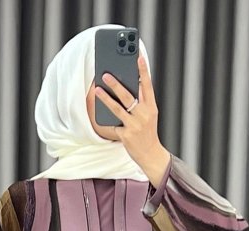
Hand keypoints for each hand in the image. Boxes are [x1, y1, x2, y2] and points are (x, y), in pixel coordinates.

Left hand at [94, 53, 170, 184]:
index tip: (138, 57)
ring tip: (97, 89)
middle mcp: (145, 116)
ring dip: (106, 98)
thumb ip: (140, 102)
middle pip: (129, 97)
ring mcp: (136, 126)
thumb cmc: (147, 133)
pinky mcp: (127, 135)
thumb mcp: (148, 116)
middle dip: (117, 84)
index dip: (143, 71)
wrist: (151, 156)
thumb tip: (123, 86)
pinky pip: (113, 124)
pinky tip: (96, 112)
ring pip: (118, 108)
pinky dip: (105, 119)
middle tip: (105, 74)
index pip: (147, 86)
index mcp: (151, 108)